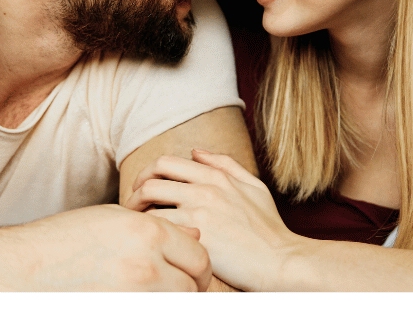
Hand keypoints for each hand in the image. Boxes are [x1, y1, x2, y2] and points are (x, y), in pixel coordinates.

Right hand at [1, 204, 212, 290]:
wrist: (22, 270)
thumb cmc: (64, 241)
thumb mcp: (113, 220)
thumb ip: (159, 229)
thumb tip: (196, 235)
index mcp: (147, 233)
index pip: (199, 254)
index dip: (199, 266)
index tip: (193, 272)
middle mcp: (146, 264)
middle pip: (196, 285)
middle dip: (193, 287)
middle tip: (183, 287)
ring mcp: (135, 296)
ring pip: (180, 303)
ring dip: (176, 300)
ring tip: (159, 293)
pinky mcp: (122, 311)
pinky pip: (156, 312)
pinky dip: (155, 306)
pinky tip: (140, 300)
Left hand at [124, 149, 299, 290]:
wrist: (281, 261)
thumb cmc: (269, 230)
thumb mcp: (254, 187)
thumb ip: (226, 165)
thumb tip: (196, 151)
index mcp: (217, 175)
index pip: (167, 162)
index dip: (148, 173)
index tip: (142, 187)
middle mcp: (206, 187)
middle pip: (153, 176)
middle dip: (135, 188)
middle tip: (130, 204)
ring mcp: (199, 209)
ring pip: (149, 201)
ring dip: (135, 212)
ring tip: (134, 225)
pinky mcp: (195, 234)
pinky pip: (158, 226)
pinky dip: (149, 231)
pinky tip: (150, 241)